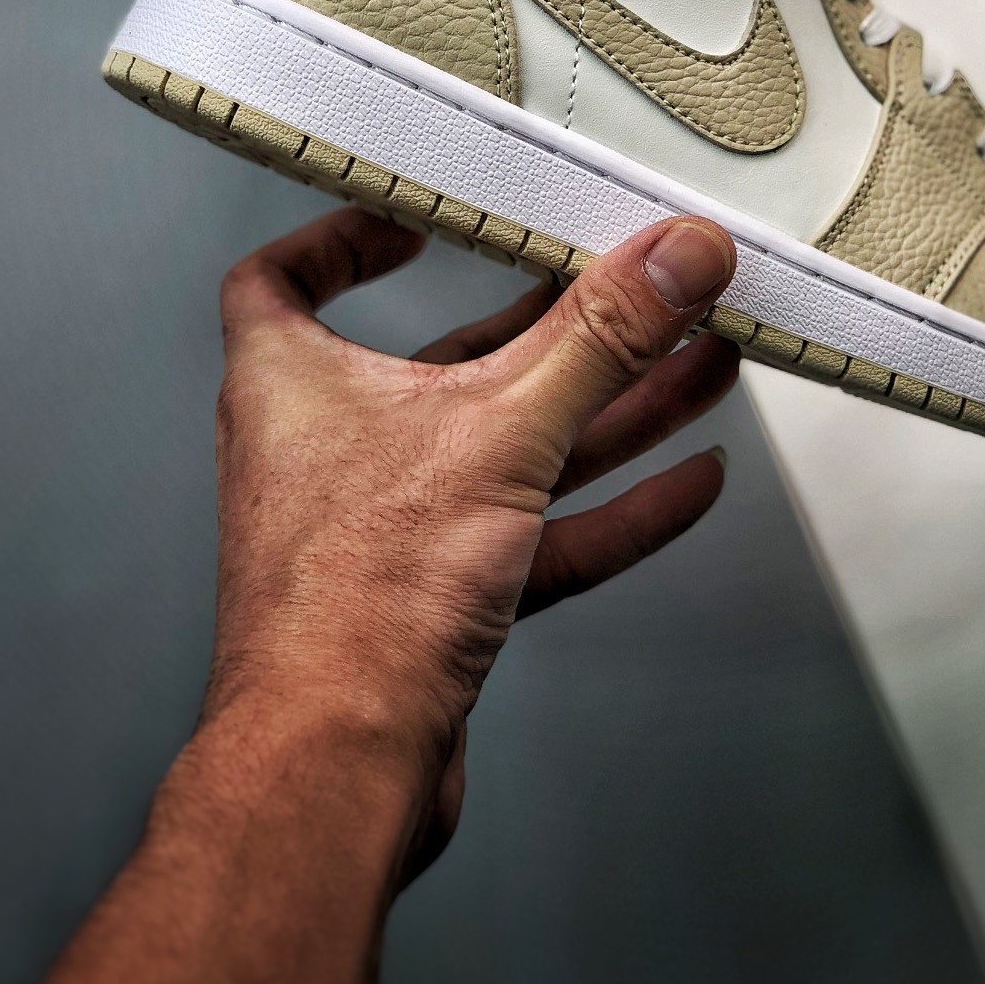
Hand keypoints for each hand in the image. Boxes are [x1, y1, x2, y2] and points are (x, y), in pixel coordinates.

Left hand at [206, 205, 738, 881]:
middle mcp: (335, 447)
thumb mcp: (501, 428)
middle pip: (452, 359)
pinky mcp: (440, 600)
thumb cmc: (353, 601)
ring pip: (513, 446)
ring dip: (608, 409)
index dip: (341, 238)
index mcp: (294, 381)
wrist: (336, 768)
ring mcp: (391, 527)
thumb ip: (599, 339)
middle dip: (558, 327)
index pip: (283, 280)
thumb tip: (674, 255)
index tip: (419, 214)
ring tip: (701, 363)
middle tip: (638, 288)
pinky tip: (685, 485)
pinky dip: (608, 507)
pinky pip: (537, 533)